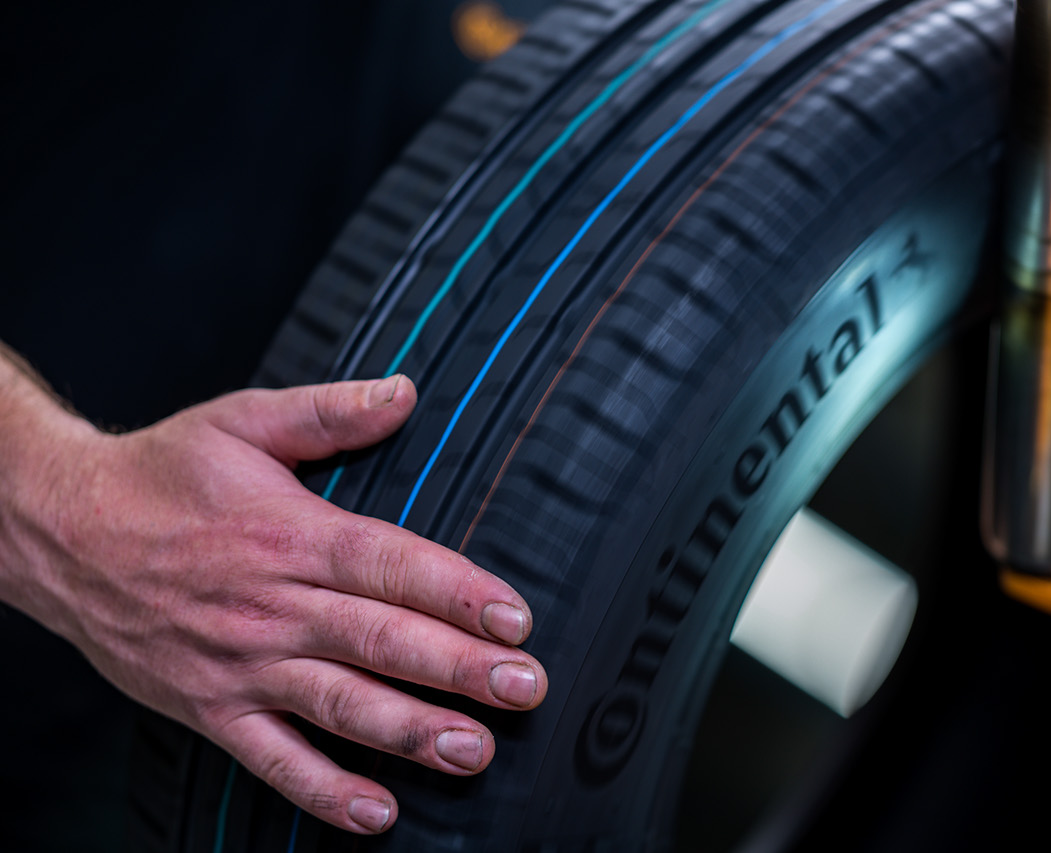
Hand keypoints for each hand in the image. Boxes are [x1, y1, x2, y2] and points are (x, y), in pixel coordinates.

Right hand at [0, 371, 546, 834]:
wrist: (58, 532)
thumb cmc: (160, 475)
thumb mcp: (242, 423)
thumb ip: (328, 412)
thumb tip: (405, 393)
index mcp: (292, 535)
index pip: (390, 565)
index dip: (458, 592)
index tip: (515, 619)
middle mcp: (273, 605)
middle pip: (380, 640)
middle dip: (460, 668)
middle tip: (525, 688)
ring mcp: (242, 664)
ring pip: (339, 705)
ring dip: (411, 732)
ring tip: (475, 751)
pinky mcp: (211, 708)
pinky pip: (272, 761)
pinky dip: (324, 791)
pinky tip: (378, 812)